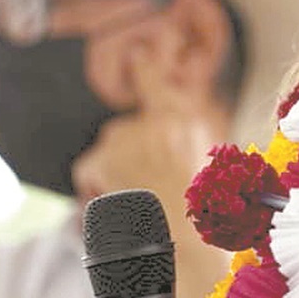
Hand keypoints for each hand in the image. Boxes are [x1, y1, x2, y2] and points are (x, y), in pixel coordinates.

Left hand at [72, 44, 230, 297]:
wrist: (188, 244)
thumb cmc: (202, 210)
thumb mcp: (208, 161)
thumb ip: (187, 133)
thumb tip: (169, 119)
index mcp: (188, 120)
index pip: (158, 81)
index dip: (145, 66)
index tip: (136, 52)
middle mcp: (158, 121)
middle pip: (127, 128)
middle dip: (130, 153)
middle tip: (148, 184)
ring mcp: (129, 138)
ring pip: (110, 148)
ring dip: (116, 169)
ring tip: (138, 197)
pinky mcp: (105, 157)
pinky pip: (90, 168)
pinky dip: (97, 184)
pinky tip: (118, 200)